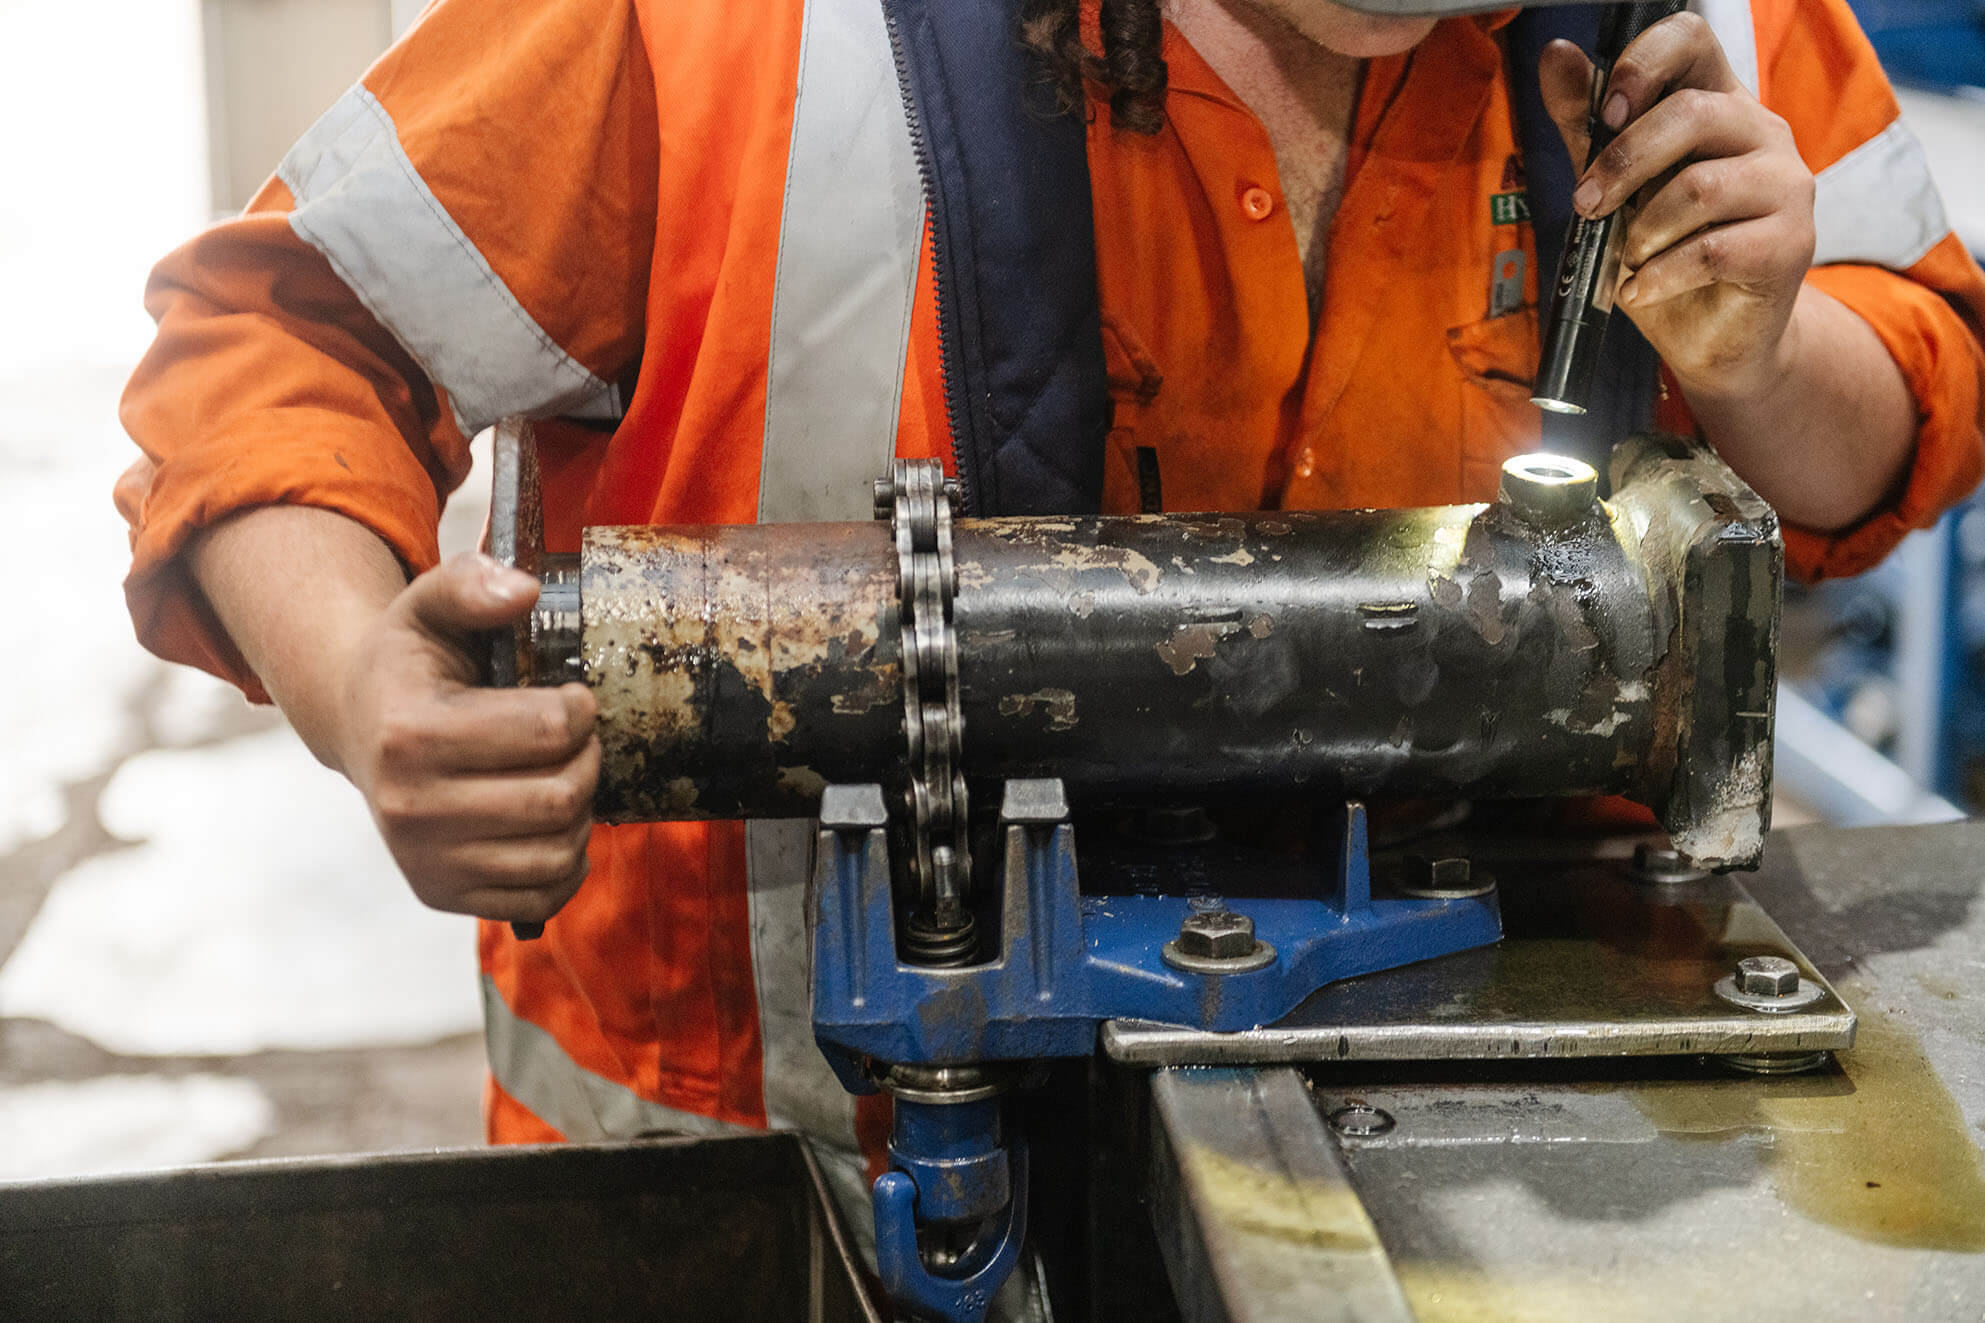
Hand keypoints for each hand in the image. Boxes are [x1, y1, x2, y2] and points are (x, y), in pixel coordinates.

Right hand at [338, 551, 599, 924]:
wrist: (358, 724)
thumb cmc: (409, 665)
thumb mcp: (429, 605)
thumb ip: (473, 583)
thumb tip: (524, 591)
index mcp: (411, 733)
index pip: (550, 730)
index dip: (581, 708)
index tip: (572, 696)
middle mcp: (409, 808)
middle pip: (560, 796)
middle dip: (588, 758)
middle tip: (575, 738)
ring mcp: (424, 860)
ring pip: (559, 851)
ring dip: (581, 811)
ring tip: (560, 776)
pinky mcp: (441, 895)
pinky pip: (543, 896)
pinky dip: (566, 862)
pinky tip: (549, 823)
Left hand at [1540, 13, 1816, 399]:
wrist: (1713, 335)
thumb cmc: (1663, 251)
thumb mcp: (1615, 185)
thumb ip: (1588, 125)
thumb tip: (1557, 57)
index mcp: (1718, 102)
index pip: (1692, 39)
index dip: (1645, 63)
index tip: (1609, 111)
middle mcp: (1763, 132)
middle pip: (1691, 114)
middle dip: (1622, 163)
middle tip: (1587, 206)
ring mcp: (1787, 185)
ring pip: (1700, 187)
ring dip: (1642, 230)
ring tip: (1629, 257)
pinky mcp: (1791, 243)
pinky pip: (1711, 250)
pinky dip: (1659, 275)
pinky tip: (1641, 289)